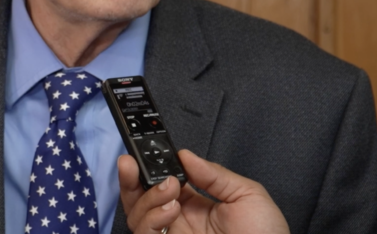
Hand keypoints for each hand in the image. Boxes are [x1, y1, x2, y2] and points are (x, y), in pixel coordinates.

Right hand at [118, 150, 289, 233]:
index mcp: (194, 205)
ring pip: (137, 214)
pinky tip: (171, 209)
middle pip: (139, 198)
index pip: (160, 183)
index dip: (148, 167)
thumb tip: (184, 155)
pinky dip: (152, 218)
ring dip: (148, 196)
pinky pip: (144, 233)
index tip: (144, 150)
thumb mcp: (247, 196)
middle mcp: (177, 221)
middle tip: (130, 163)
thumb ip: (214, 174)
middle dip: (130, 178)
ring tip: (169, 188)